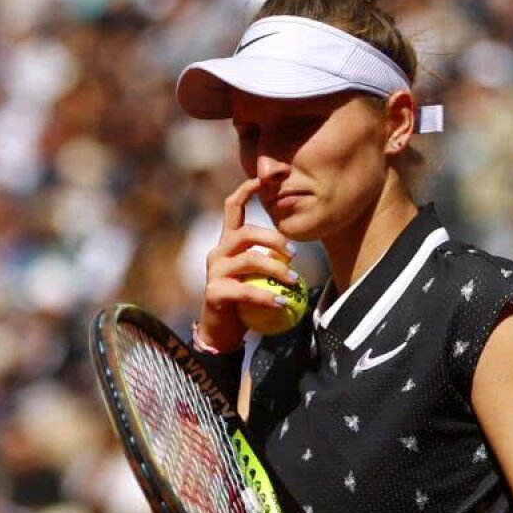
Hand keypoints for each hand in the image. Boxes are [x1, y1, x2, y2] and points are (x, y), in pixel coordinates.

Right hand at [196, 178, 298, 351]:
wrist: (220, 334)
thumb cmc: (243, 303)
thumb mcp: (256, 277)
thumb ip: (269, 262)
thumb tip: (296, 253)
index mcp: (227, 244)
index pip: (232, 207)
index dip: (247, 190)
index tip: (265, 179)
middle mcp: (218, 252)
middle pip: (246, 232)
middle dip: (274, 239)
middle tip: (295, 254)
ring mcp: (215, 272)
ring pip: (249, 260)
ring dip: (277, 270)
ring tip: (295, 282)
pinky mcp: (215, 292)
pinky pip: (246, 291)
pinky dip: (267, 297)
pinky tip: (283, 304)